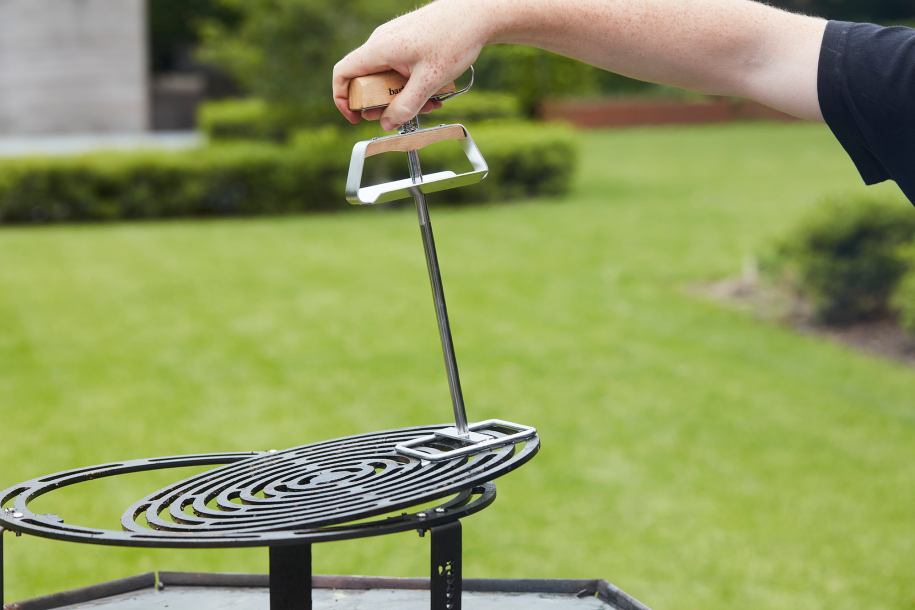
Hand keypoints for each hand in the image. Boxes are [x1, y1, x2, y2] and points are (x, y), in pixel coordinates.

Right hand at [333, 0, 487, 130]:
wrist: (476, 13)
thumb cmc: (454, 38)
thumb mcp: (429, 81)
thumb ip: (406, 105)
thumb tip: (388, 123)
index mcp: (379, 48)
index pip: (343, 73)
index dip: (343, 99)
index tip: (355, 117)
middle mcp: (381, 42)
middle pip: (366, 80)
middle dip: (381, 104)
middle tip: (398, 116)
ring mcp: (394, 41)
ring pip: (386, 76)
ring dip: (402, 96)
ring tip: (427, 104)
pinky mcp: (407, 42)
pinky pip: (400, 68)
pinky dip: (411, 84)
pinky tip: (433, 91)